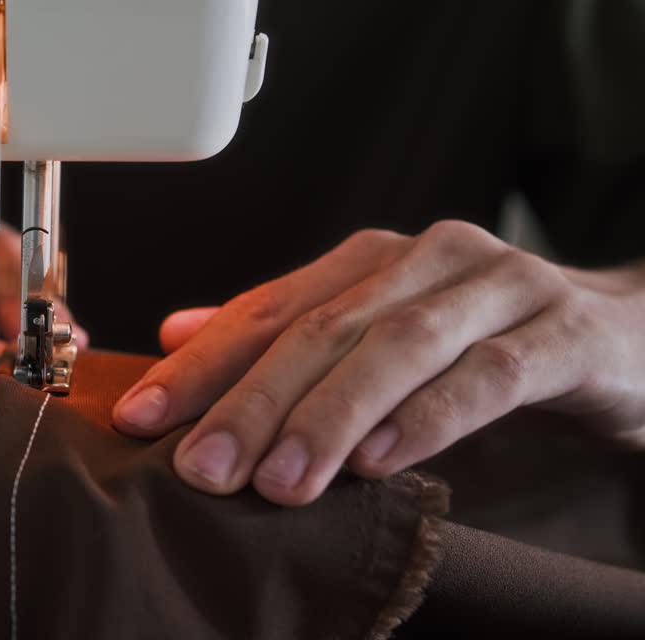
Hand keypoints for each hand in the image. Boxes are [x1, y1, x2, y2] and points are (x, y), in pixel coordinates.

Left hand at [112, 220, 644, 505]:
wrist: (624, 334)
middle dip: (254, 400)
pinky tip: (379, 461)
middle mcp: (428, 258)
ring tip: (281, 480)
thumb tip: (175, 333)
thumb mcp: (378, 332)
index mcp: (371, 259)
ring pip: (398, 346)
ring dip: (331, 416)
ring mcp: (499, 288)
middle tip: (204, 466)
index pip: (267, 309)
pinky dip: (428, 416)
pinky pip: (489, 374)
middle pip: (323, 328)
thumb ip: (285, 333)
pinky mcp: (564, 333)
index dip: (201, 363)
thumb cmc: (485, 338)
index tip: (141, 417)